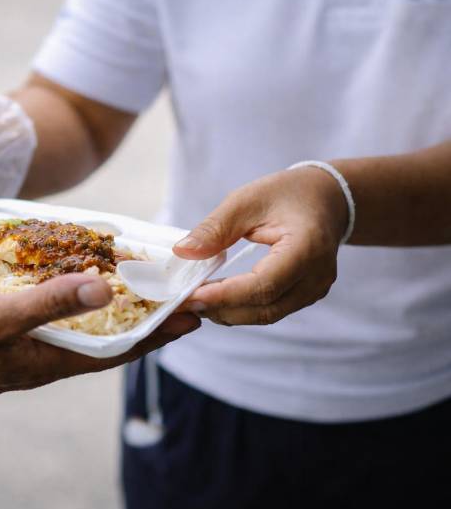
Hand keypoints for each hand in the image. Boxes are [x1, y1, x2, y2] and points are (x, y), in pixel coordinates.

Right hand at [0, 273, 199, 402]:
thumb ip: (49, 304)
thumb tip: (103, 288)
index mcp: (45, 362)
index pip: (116, 350)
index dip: (156, 334)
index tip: (194, 315)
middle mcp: (37, 359)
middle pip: (100, 340)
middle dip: (138, 320)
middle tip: (168, 295)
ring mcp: (15, 349)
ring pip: (71, 328)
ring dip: (100, 308)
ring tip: (124, 283)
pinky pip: (41, 317)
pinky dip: (60, 300)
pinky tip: (57, 282)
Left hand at [173, 166, 348, 325]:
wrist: (327, 198)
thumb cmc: (287, 194)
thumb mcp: (245, 200)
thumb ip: (214, 228)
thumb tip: (182, 252)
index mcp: (307, 247)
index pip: (264, 284)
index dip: (226, 295)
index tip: (191, 296)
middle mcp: (317, 276)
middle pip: (265, 307)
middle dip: (222, 308)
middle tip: (184, 302)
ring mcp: (315, 289)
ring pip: (267, 314)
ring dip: (229, 312)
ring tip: (196, 301)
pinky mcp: (306, 295)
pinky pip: (271, 309)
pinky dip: (242, 308)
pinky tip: (218, 299)